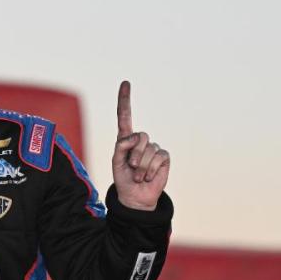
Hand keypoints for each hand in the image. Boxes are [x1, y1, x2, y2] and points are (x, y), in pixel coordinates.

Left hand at [112, 81, 169, 210]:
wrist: (135, 196)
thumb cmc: (123, 179)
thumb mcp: (116, 161)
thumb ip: (121, 146)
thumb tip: (134, 137)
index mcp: (126, 139)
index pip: (125, 116)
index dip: (125, 100)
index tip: (125, 83)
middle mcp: (141, 141)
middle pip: (140, 136)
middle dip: (135, 155)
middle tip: (132, 168)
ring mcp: (154, 148)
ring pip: (149, 150)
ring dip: (142, 167)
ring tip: (139, 176)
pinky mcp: (164, 158)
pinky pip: (159, 157)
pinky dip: (151, 170)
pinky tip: (148, 176)